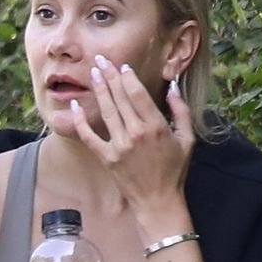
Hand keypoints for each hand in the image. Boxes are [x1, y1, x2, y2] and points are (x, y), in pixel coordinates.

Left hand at [70, 57, 194, 222]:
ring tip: (93, 72)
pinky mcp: (107, 158)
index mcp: (156, 126)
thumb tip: (173, 87)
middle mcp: (135, 133)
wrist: (158, 201)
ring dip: (99, 90)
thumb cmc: (174, 171)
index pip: (138, 94)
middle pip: (119, 98)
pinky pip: (89, 137)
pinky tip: (74, 106)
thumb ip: (181, 111)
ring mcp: (119, 146)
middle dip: (110, 76)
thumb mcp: (187, 139)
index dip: (128, 77)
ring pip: (106, 111)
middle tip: (101, 59)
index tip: (122, 66)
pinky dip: (80, 121)